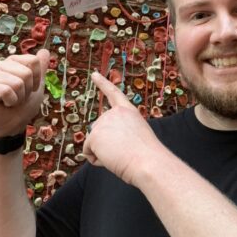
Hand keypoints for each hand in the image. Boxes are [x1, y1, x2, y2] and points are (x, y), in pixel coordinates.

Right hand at [0, 49, 50, 137]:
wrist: (12, 127)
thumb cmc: (23, 107)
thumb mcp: (37, 87)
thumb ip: (40, 68)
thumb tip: (45, 51)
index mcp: (13, 61)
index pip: (33, 61)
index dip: (37, 79)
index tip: (30, 89)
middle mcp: (1, 65)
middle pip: (26, 73)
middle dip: (27, 90)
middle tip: (18, 97)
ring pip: (17, 83)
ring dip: (19, 98)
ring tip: (11, 101)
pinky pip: (6, 91)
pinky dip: (10, 102)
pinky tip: (4, 104)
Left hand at [83, 72, 165, 186]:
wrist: (148, 162)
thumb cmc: (148, 156)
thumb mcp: (137, 136)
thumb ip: (121, 132)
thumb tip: (103, 142)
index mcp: (128, 111)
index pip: (113, 94)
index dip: (103, 83)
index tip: (94, 74)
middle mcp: (114, 113)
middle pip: (100, 131)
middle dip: (108, 145)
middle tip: (126, 151)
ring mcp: (103, 122)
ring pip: (95, 144)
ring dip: (104, 154)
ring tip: (122, 154)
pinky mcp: (94, 136)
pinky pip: (88, 153)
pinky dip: (97, 160)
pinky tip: (111, 159)